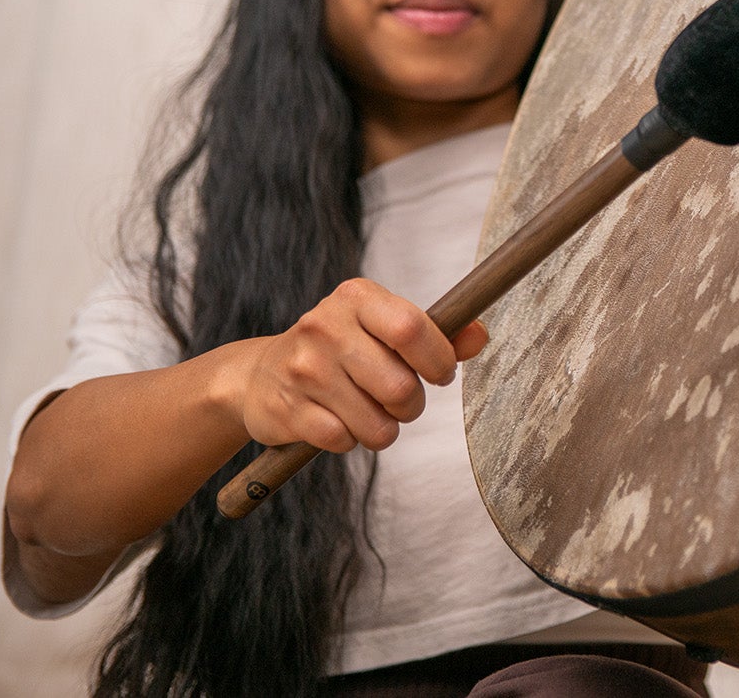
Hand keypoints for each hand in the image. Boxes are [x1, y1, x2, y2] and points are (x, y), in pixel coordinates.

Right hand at [232, 279, 488, 452]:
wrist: (259, 375)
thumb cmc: (341, 349)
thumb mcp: (383, 328)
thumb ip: (437, 333)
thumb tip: (480, 335)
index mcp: (356, 297)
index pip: (412, 327)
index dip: (438, 359)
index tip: (441, 373)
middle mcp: (325, 327)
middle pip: (400, 386)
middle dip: (412, 405)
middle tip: (400, 401)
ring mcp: (302, 369)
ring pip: (375, 424)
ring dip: (384, 429)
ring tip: (369, 412)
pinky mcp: (286, 409)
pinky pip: (344, 441)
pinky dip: (350, 440)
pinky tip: (337, 421)